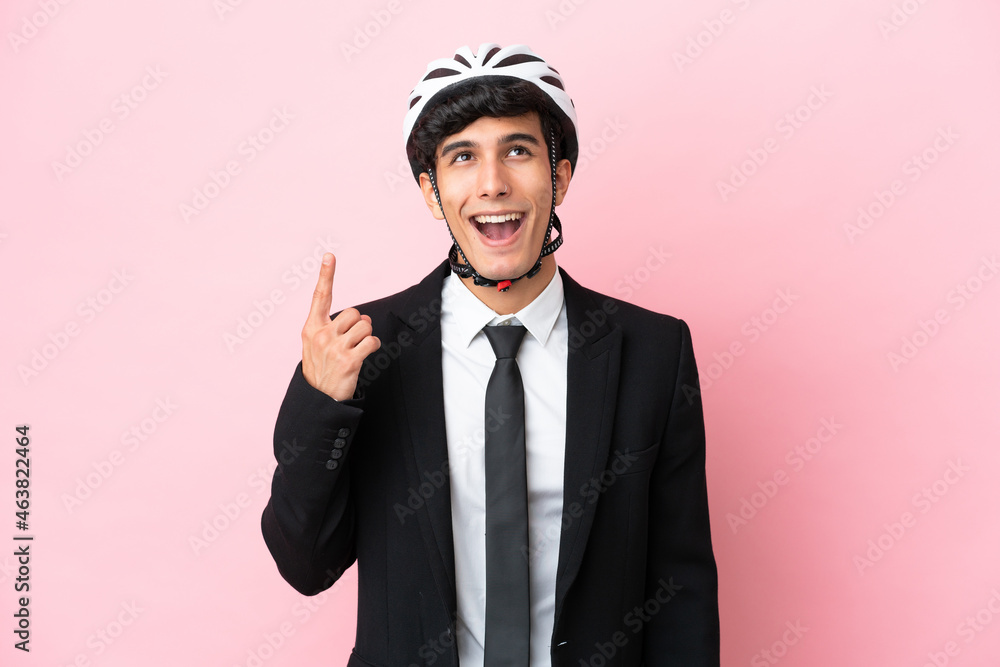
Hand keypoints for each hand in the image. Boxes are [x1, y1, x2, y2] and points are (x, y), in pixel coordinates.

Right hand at [301, 253, 380, 400]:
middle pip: (354, 313)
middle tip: (352, 340)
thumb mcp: (316, 345)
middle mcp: (322, 335)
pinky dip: (373, 347)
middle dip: (358, 324)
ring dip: (366, 337)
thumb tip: (361, 317)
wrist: (318, 399)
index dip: (326, 275)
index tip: (330, 256)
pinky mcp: (349, 360)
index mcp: (311, 328)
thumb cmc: (321, 369)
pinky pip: (372, 341)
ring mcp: (335, 347)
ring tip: (356, 350)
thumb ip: (334, 327)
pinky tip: (364, 355)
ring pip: (365, 327)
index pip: (320, 297)